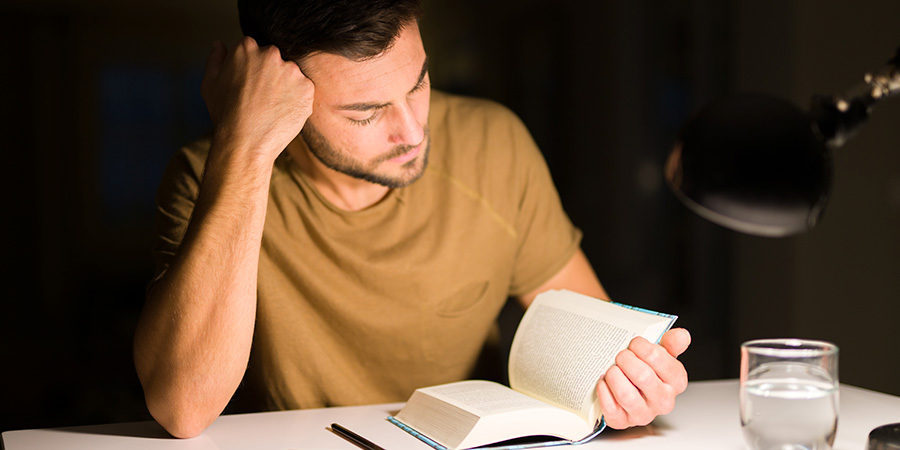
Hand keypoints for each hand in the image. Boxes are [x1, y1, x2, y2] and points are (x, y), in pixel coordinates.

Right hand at [201, 37, 313, 161]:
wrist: (245, 142)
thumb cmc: (224, 114)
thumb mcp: (210, 83)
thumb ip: (216, 58)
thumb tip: (219, 44)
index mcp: (247, 47)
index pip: (255, 50)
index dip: (252, 69)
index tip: (250, 85)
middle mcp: (271, 54)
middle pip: (275, 60)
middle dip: (270, 75)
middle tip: (261, 98)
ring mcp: (291, 70)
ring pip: (291, 75)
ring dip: (285, 87)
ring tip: (272, 107)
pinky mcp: (307, 87)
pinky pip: (304, 91)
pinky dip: (297, 100)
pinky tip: (283, 112)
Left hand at [596, 328, 690, 428]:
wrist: (631, 390)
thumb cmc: (648, 371)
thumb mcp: (661, 355)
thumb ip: (671, 343)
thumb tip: (681, 335)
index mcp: (676, 381)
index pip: (661, 360)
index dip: (643, 348)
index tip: (635, 343)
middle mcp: (663, 400)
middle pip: (643, 377)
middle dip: (627, 360)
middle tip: (621, 355)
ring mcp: (643, 413)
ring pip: (627, 395)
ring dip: (615, 377)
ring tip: (613, 369)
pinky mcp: (623, 421)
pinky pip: (611, 408)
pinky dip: (604, 391)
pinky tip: (604, 382)